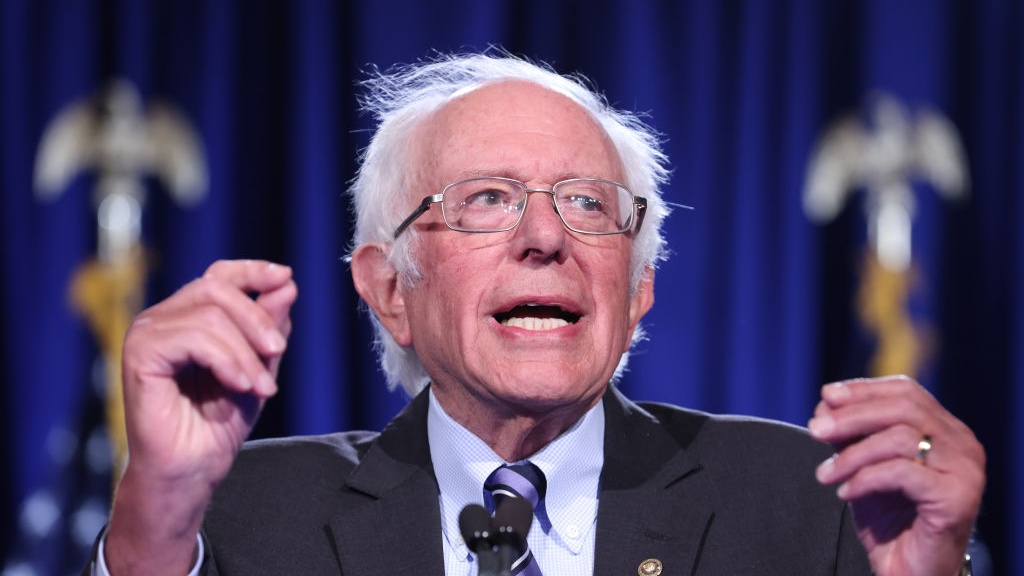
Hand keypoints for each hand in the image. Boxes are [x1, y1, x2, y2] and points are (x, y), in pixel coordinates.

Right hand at [105, 260, 296, 575]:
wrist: (192, 470)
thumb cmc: (218, 424)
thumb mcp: (259, 367)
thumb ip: (270, 327)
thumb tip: (286, 283)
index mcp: (187, 317)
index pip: (219, 275)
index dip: (253, 271)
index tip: (285, 278)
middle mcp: (162, 318)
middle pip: (217, 288)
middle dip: (257, 318)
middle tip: (278, 352)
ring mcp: (147, 333)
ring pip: (210, 313)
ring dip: (246, 352)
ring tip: (263, 388)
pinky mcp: (139, 354)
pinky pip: (194, 337)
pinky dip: (227, 360)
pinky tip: (240, 385)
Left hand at [809, 376, 984, 575]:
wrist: (910, 571)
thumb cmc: (891, 521)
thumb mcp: (864, 468)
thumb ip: (851, 435)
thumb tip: (825, 403)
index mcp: (947, 430)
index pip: (906, 391)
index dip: (863, 390)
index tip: (825, 397)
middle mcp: (963, 445)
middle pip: (903, 409)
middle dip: (851, 416)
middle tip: (815, 430)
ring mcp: (964, 471)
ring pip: (899, 439)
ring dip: (852, 454)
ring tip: (824, 475)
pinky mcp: (956, 498)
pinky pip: (901, 473)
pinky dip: (865, 479)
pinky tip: (845, 493)